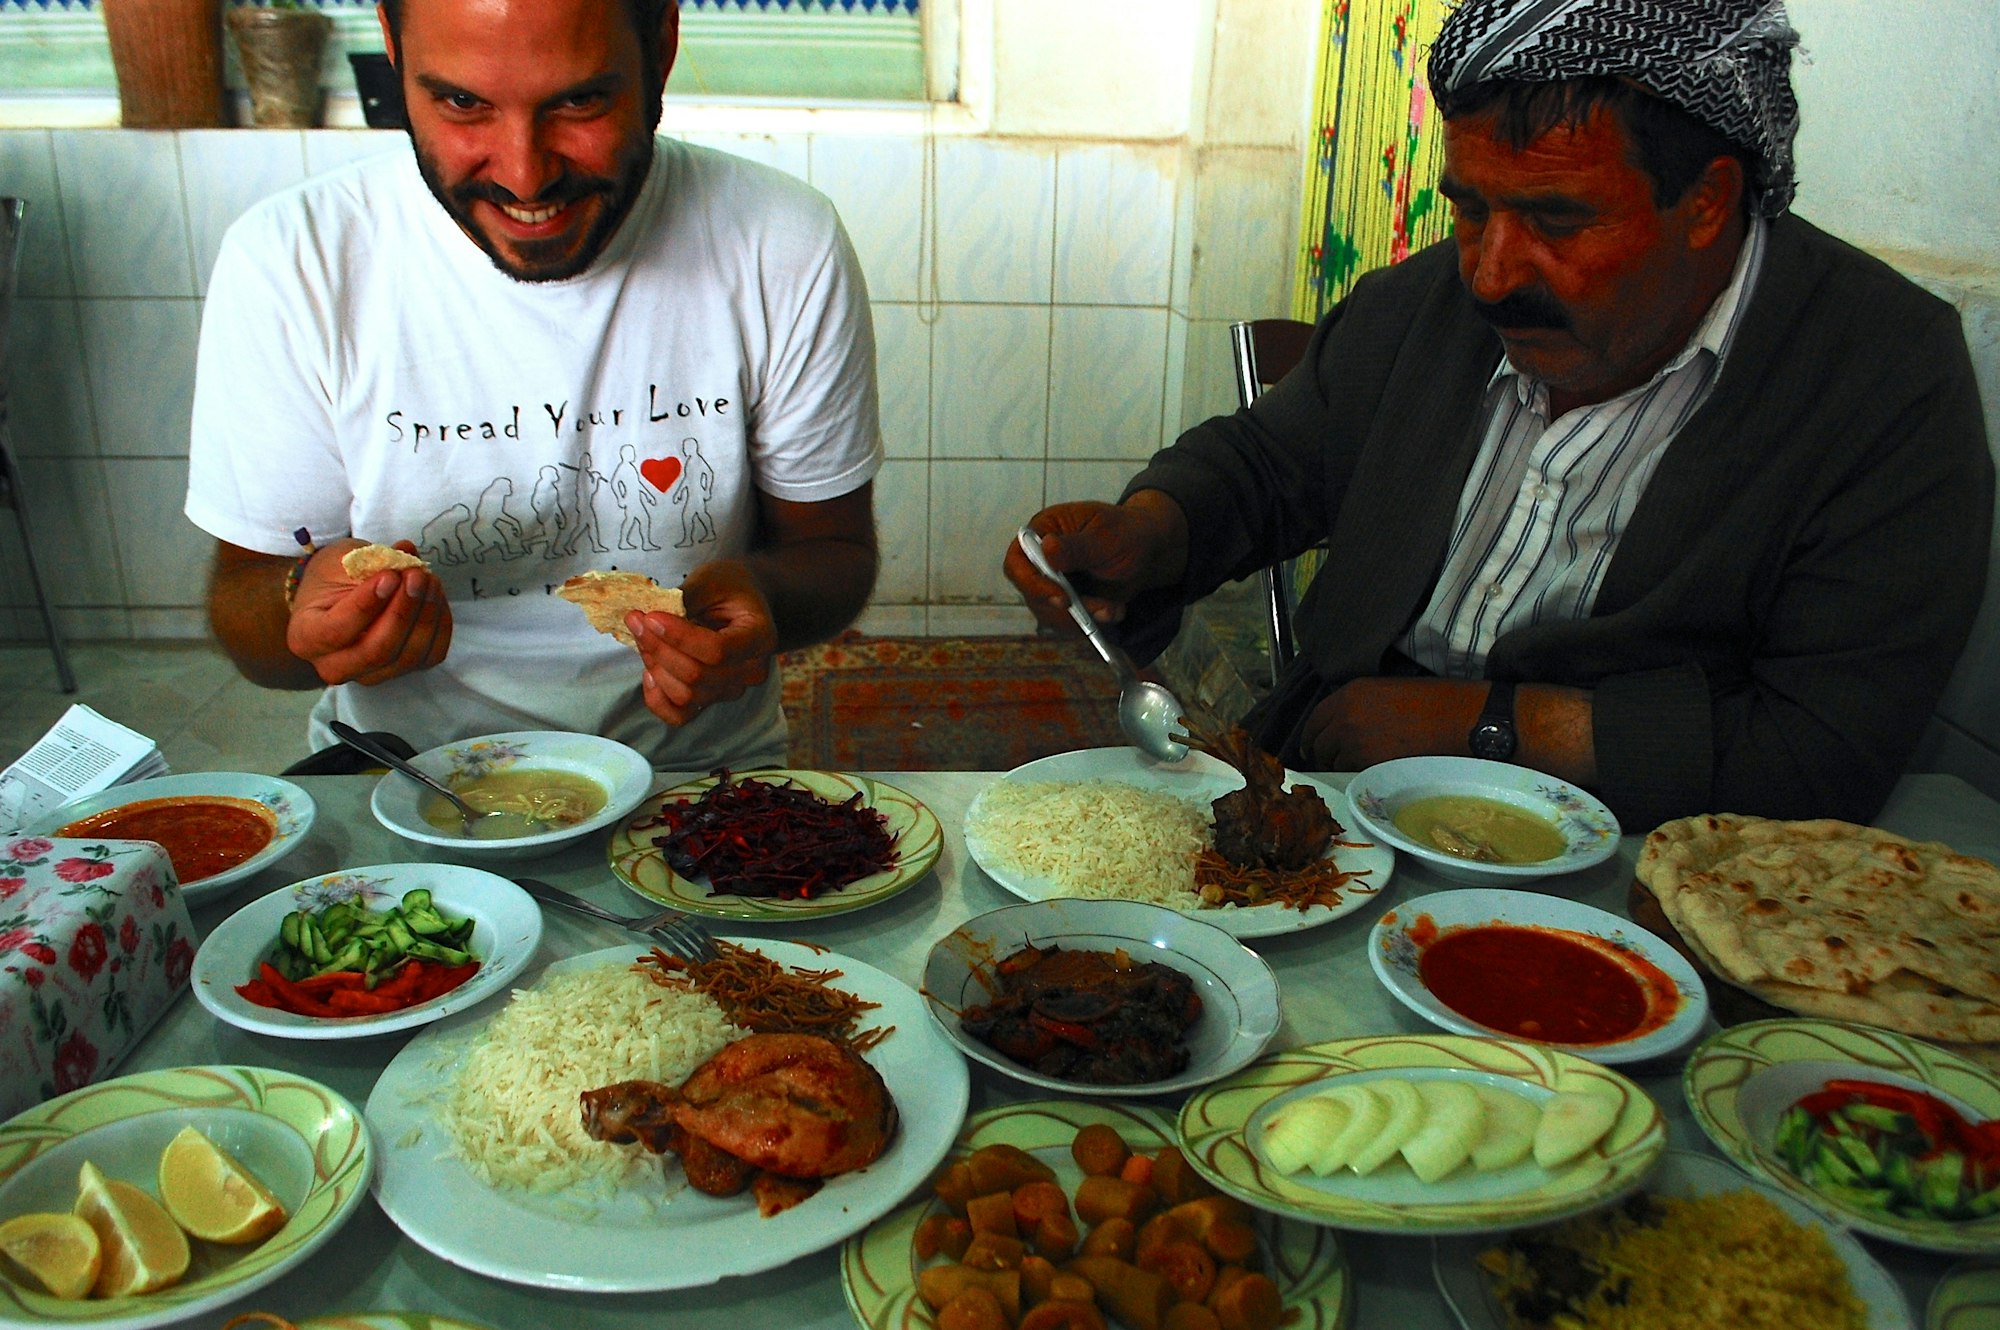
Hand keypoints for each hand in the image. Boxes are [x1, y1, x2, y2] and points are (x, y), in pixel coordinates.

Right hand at [286, 540, 451, 685]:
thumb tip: (406, 553)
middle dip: (403, 611)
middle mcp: (333, 666)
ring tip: (429, 579)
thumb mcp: (340, 560)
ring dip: (425, 615)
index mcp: (305, 638)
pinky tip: (435, 597)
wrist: (337, 596)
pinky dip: (439, 624)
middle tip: (416, 575)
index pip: (336, 631)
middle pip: (376, 651)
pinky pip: (430, 655)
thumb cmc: (332, 577)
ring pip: (407, 657)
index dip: (366, 605)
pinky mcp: (401, 671)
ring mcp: (369, 675)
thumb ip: (369, 560)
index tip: (389, 575)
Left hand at [629, 560, 776, 726]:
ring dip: (655, 666)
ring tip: (641, 637)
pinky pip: (680, 716)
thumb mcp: (711, 580)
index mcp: (760, 637)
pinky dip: (657, 700)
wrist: (741, 601)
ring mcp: (731, 689)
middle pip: (698, 675)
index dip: (679, 638)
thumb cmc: (729, 586)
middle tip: (636, 620)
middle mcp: (751, 670)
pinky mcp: (711, 699)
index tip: (650, 616)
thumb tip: (647, 619)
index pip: (718, 651)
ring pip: (686, 695)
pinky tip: (649, 673)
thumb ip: (685, 600)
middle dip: (658, 648)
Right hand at [1004, 494, 1187, 631]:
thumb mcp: (1107, 536)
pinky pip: (1067, 621)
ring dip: (1080, 618)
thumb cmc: (1128, 533)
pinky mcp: (1066, 601)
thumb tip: (1046, 547)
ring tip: (1112, 610)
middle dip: (1064, 608)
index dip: (1032, 582)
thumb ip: (1077, 546)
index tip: (1061, 597)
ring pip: (1048, 612)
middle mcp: (1041, 557)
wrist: (1149, 552)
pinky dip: (1090, 623)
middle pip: (1031, 593)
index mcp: (1044, 529)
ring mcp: (1052, 581)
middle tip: (1098, 610)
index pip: (1018, 560)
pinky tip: (1113, 611)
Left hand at [1298, 677, 1485, 769]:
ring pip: (1333, 762)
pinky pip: (1351, 775)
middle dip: (1322, 755)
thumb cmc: (1431, 701)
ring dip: (1340, 767)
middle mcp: (1345, 716)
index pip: (1314, 720)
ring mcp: (1354, 741)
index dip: (1311, 737)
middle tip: (1331, 764)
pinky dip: (1356, 776)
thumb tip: (1341, 726)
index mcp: (1349, 693)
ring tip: (1357, 769)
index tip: (1312, 747)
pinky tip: (1371, 774)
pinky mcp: (1369, 763)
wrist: (1457, 717)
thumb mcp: (1384, 691)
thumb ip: (1357, 706)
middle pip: (1318, 744)